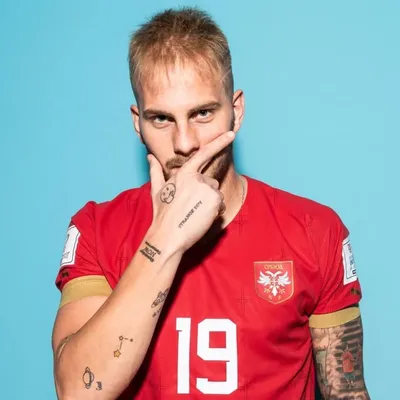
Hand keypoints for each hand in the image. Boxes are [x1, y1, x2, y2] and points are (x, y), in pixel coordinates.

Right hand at [147, 131, 234, 255]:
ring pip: (216, 194)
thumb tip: (149, 156)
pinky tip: (202, 218)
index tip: (232, 134)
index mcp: (184, 173)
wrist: (168, 235)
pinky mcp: (214, 200)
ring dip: (210, 204)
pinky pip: (220, 204)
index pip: (204, 154)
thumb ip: (155, 171)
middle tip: (191, 207)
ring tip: (195, 213)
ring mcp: (206, 188)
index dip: (219, 142)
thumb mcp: (157, 190)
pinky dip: (214, 212)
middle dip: (205, 194)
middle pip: (211, 183)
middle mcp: (196, 178)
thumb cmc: (162, 214)